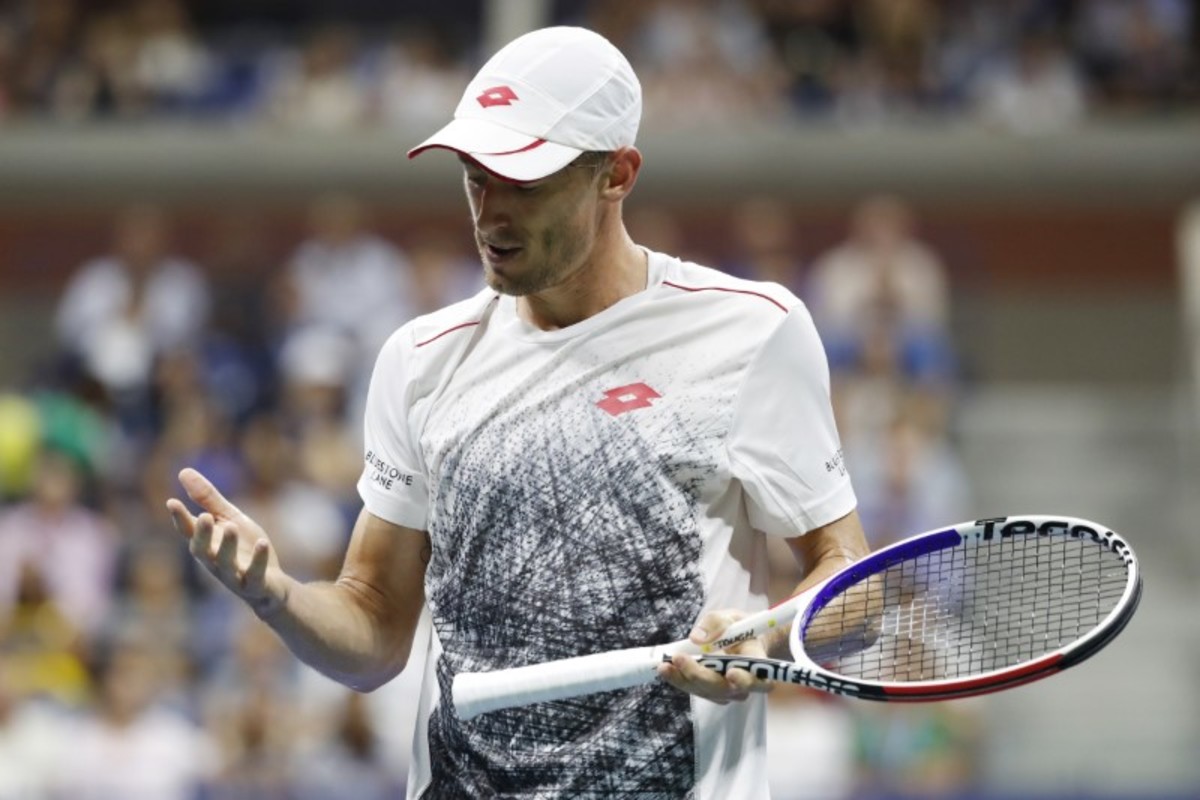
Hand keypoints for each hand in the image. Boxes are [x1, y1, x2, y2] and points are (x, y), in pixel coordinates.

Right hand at [165, 467, 289, 618]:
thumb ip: (207, 499)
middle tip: (204, 517)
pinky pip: (255, 574)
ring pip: (225, 564)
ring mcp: (234, 576)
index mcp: (206, 544)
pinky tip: (262, 543)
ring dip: (227, 546)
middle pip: (202, 551)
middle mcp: (214, 562)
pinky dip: (258, 560)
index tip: (171, 502)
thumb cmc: (244, 549)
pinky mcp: (255, 585)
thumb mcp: (229, 519)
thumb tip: (183, 471)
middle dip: (202, 535)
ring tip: (232, 526)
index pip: (189, 531)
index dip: (180, 519)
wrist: (270, 584)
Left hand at [656, 610, 772, 703]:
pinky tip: (666, 669)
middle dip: (700, 675)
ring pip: (707, 692)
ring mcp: (729, 692)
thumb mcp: (729, 617)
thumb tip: (697, 638)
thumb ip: (715, 624)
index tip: (731, 672)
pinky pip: (697, 690)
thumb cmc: (738, 628)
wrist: (739, 641)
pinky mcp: (712, 693)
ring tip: (664, 665)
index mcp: (758, 662)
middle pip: (725, 688)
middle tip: (679, 659)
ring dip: (684, 680)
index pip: (757, 678)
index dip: (745, 679)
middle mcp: (746, 684)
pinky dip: (680, 680)